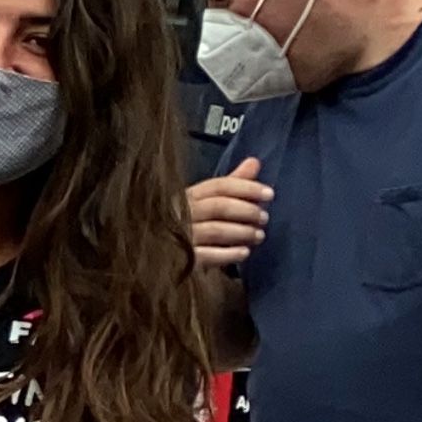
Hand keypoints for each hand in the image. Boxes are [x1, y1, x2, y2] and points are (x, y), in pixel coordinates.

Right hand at [186, 157, 269, 271]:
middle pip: (218, 206)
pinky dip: (228, 254)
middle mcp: (179, 213)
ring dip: (242, 232)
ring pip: (215, 230)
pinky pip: (206, 256)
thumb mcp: (203, 201)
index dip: (247, 188)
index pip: (219, 186)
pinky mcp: (178, 260)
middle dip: (247, 211)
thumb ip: (230, 183)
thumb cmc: (184, 225)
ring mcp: (178, 236)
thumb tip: (254, 162)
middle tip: (264, 218)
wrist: (151, 259)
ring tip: (259, 236)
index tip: (270, 194)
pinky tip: (244, 253)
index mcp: (184, 196)